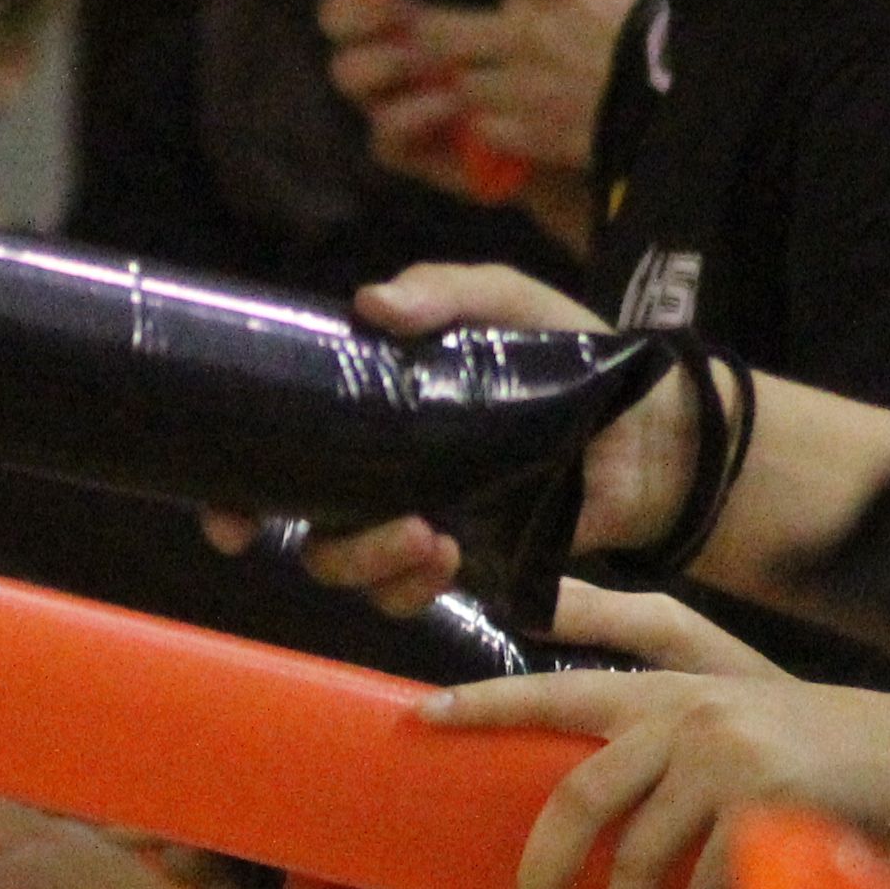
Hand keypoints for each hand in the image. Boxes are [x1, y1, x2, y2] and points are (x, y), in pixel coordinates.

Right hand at [205, 263, 666, 619]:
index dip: (234, 496)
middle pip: (300, 527)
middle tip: (368, 526)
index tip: (233, 521)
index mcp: (363, 409)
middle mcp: (371, 471)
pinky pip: (406, 595)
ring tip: (427, 541)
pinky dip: (412, 589)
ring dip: (366, 564)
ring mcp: (411, 519)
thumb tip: (372, 305)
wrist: (656, 429)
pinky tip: (448, 559)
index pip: (271, 458)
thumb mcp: (511, 303)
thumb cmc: (573, 356)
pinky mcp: (459, 562)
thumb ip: (449, 293)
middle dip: (314, 542)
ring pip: (343, 567)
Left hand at [318, 0, 653, 197]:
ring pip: (444, 79)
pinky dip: (477, 119)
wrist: (707, 112)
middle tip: (372, 18)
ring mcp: (521, 87)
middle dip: (396, 23)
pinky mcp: (526, 135)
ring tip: (447, 68)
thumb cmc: (680, 29)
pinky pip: (475, 125)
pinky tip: (497, 112)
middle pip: (425, 24)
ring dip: (439, 75)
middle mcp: (525, 31)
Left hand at [424, 655, 889, 888]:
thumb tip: (585, 801)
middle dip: (542, 873)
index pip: (552, 692)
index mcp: (662, 693)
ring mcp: (719, 758)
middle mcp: (681, 717)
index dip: (485, 704)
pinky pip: (701, 886)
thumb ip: (658, 739)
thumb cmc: (816, 749)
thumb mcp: (732, 714)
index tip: (420, 717)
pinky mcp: (760, 804)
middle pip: (576, 801)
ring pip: (639, 858)